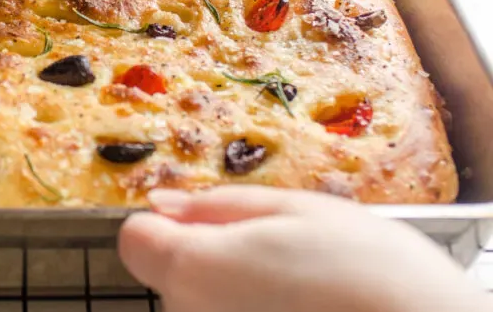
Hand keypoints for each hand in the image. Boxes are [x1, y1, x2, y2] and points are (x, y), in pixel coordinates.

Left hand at [117, 186, 489, 311]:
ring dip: (234, 297)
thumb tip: (164, 203)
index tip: (203, 224)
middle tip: (278, 255)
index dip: (167, 226)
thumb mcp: (293, 209)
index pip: (135, 239)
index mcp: (192, 267)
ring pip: (204, 308)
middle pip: (172, 277)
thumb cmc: (367, 270)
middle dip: (210, 260)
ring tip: (300, 293)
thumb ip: (216, 206)